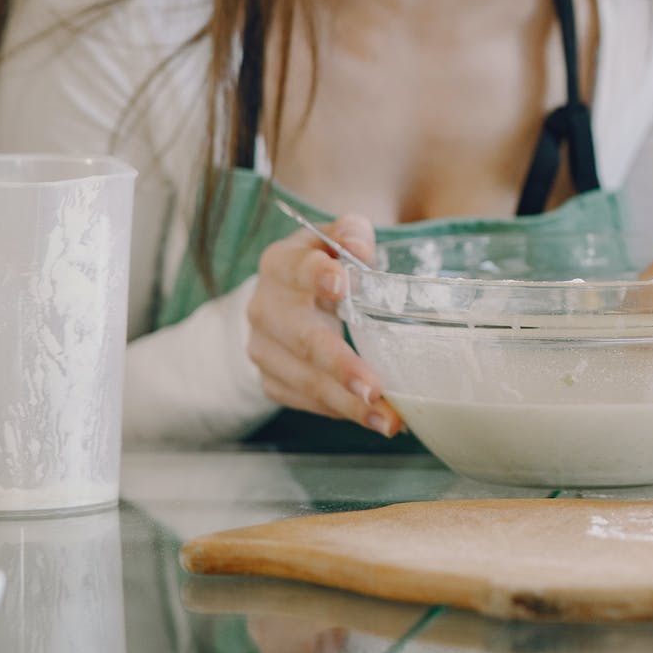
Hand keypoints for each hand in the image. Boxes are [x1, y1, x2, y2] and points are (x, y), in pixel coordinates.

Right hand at [248, 214, 402, 435]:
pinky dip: (339, 410)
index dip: (317, 275)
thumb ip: (352, 234)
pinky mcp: (271, 379)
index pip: (297, 267)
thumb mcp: (340, 238)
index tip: (341, 285)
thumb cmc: (327, 262)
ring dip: (346, 402)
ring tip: (388, 419)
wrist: (291, 294)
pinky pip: (304, 400)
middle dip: (340, 365)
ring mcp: (264, 348)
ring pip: (304, 379)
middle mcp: (264, 308)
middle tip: (374, 388)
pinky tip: (372, 417)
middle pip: (303, 338)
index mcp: (280, 264)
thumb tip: (360, 250)